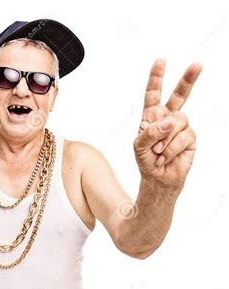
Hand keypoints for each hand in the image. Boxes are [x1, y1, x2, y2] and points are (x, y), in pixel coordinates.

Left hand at [133, 59, 202, 189]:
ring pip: (178, 122)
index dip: (156, 78)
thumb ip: (150, 132)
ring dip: (166, 140)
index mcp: (152, 115)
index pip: (153, 94)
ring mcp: (181, 127)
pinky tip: (166, 157)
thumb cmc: (145, 160)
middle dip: (188, 80)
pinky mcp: (190, 138)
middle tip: (198, 64)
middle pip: (180, 95)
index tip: (161, 61)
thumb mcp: (139, 146)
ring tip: (158, 152)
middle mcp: (168, 117)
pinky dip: (172, 148)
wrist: (158, 178)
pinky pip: (183, 137)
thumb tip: (169, 121)